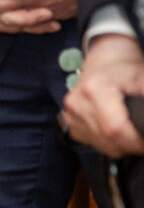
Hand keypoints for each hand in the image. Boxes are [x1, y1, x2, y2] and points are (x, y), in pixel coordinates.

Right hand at [64, 33, 143, 157]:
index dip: (137, 140)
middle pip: (110, 141)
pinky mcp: (69, 122)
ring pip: (103, 147)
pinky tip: (113, 127)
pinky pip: (93, 144)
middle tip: (141, 134)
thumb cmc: (124, 69)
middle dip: (132, 144)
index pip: (116, 129)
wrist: (104, 61)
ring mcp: (71, 113)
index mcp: (94, 89)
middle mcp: (77, 102)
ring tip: (129, 129)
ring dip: (121, 145)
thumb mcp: (143, 78)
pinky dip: (108, 143)